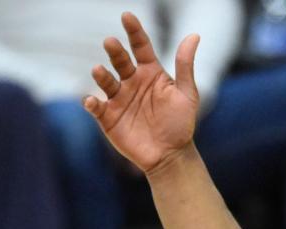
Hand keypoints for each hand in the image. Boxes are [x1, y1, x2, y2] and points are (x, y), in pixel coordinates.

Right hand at [84, 12, 200, 174]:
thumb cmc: (180, 124)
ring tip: (99, 70)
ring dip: (101, 75)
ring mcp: (118, 99)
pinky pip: (96, 106)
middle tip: (110, 42)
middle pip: (120, 61)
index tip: (127, 16)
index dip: (134, 31)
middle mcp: (131, 81)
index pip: (140, 46)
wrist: (171, 156)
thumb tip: (194, 35)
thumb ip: (186, 65)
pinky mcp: (108, 117)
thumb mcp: (187, 94)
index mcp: (150, 72)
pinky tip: (90, 100)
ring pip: (106, 81)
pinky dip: (91, 102)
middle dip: (115, 51)